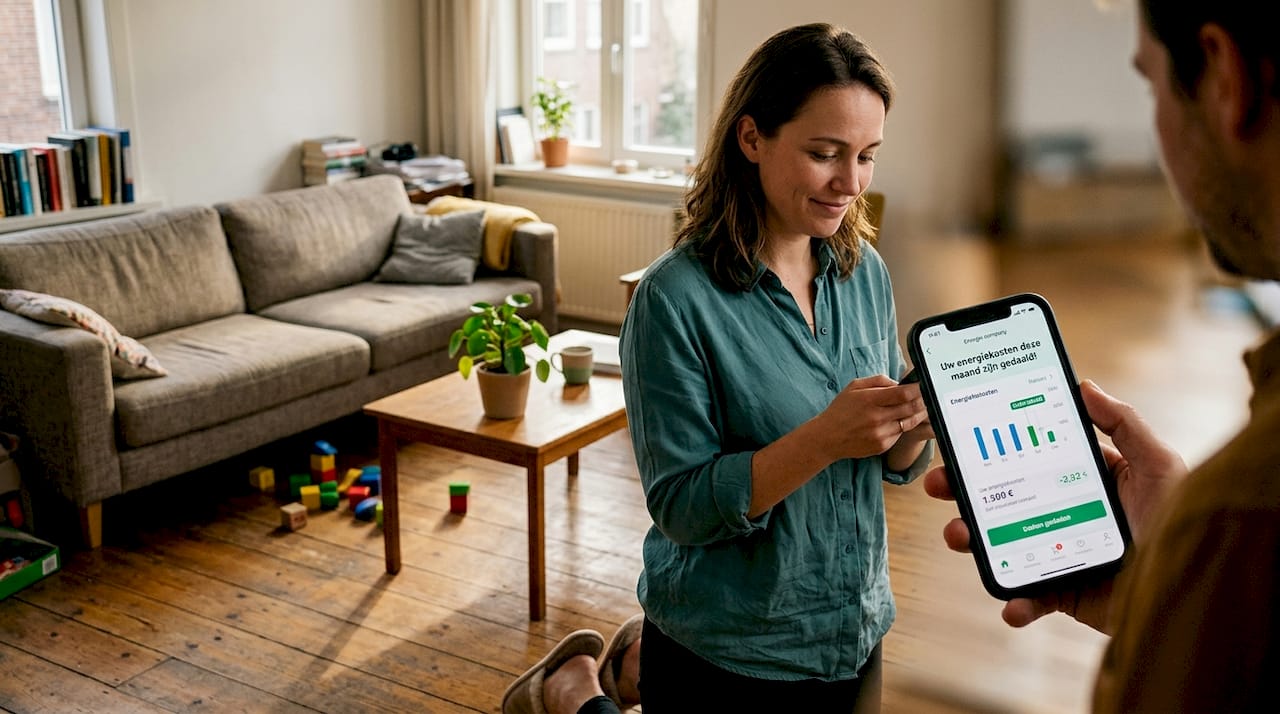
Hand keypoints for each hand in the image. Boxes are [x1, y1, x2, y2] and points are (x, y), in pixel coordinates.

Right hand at [822, 375, 928, 459]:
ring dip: (918, 414)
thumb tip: (899, 383)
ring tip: (922, 408)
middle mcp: (876, 417)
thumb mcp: (854, 387)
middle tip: (928, 396)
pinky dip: (903, 426)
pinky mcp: (882, 446)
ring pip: (909, 422)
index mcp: (870, 400)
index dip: (918, 389)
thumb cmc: (841, 410)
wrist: (827, 437)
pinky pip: (900, 434)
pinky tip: (902, 421)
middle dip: (922, 401)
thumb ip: (878, 381)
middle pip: (911, 408)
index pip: (903, 394)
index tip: (924, 385)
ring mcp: (880, 434)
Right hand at [921, 379, 1185, 633]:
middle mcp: (1066, 514)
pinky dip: (1014, 602)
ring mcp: (1059, 553)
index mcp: (1085, 481)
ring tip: (959, 535)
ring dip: (973, 541)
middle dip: (964, 493)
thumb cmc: (1183, 523)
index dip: (993, 451)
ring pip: (1002, 544)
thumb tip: (1085, 385)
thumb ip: (1123, 423)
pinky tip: (1011, 603)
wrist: (1192, 593)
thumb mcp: (1157, 465)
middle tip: (940, 484)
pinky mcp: (1065, 593)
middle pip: (1003, 499)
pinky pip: (1029, 598)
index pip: (1029, 460)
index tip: (961, 440)